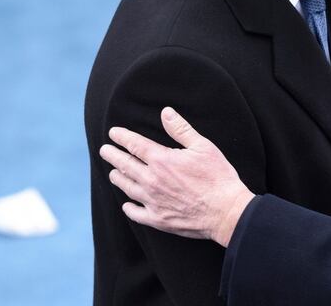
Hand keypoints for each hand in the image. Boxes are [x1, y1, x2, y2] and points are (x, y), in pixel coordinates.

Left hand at [99, 107, 254, 247]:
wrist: (225, 211)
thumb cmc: (218, 176)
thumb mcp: (203, 147)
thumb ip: (181, 129)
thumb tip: (166, 112)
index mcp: (162, 160)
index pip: (134, 145)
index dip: (122, 137)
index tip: (113, 133)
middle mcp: (151, 180)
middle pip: (125, 165)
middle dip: (113, 155)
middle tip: (105, 150)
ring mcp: (152, 201)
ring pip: (127, 187)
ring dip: (118, 177)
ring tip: (114, 172)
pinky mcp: (157, 219)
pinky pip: (135, 213)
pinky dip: (129, 207)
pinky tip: (127, 204)